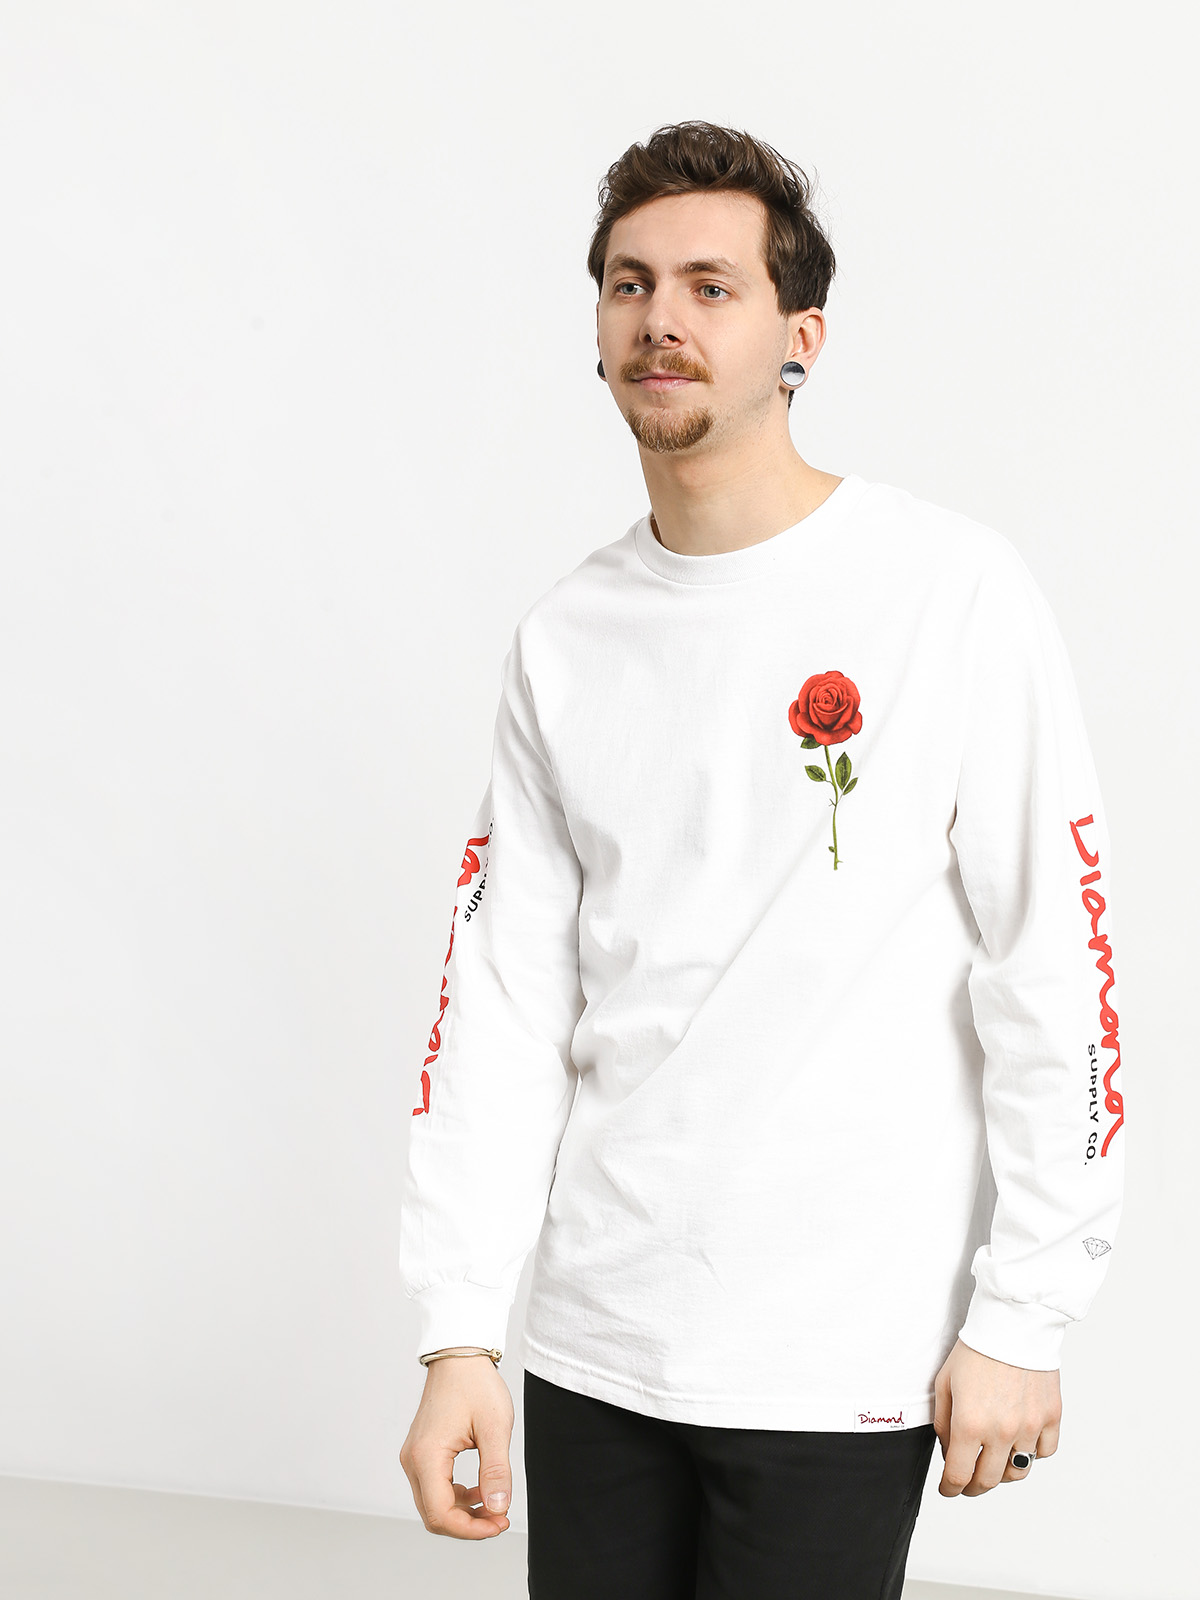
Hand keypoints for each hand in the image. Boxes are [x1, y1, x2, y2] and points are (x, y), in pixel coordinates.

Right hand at [399, 1356, 514, 1536]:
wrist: (459, 1355)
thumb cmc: (475, 1384)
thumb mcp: (495, 1427)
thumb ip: (496, 1471)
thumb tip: (498, 1508)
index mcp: (426, 1456)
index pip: (440, 1514)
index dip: (471, 1530)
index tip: (499, 1523)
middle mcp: (412, 1460)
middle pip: (434, 1515)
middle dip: (468, 1525)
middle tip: (500, 1519)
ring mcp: (414, 1456)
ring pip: (433, 1504)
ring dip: (463, 1513)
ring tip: (494, 1506)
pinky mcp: (421, 1452)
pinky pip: (434, 1488)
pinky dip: (456, 1498)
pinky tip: (479, 1491)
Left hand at [932, 1337, 1060, 1496]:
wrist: (1012, 1324)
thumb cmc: (976, 1350)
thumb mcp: (944, 1383)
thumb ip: (943, 1423)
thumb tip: (949, 1452)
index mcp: (970, 1424)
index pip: (959, 1475)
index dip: (950, 1488)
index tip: (948, 1489)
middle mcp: (1002, 1432)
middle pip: (987, 1480)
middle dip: (972, 1487)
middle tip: (966, 1483)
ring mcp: (1030, 1427)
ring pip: (1018, 1472)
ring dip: (1001, 1473)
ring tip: (992, 1463)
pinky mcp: (1051, 1418)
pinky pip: (1044, 1452)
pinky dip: (1032, 1454)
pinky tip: (1019, 1443)